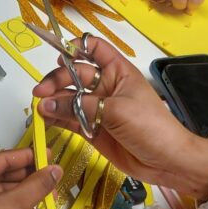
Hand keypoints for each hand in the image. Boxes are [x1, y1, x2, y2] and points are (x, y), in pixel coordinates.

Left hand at [0, 149, 62, 208]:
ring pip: (5, 194)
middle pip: (3, 175)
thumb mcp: (16, 208)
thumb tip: (54, 170)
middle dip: (30, 180)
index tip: (46, 155)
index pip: (0, 159)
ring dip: (28, 199)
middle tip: (51, 178)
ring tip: (50, 203)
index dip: (25, 156)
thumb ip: (36, 185)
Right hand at [32, 36, 207, 199]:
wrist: (166, 161)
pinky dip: (55, 118)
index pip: (94, 48)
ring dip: (53, 101)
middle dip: (56, 80)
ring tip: (41, 108)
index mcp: (117, 71)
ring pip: (68, 97)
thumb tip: (46, 104)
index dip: (76, 47)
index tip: (58, 56)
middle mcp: (104, 86)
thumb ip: (80, 107)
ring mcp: (96, 107)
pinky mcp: (90, 128)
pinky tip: (45, 118)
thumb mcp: (117, 111)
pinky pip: (68, 119)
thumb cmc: (150, 126)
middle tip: (41, 93)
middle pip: (74, 74)